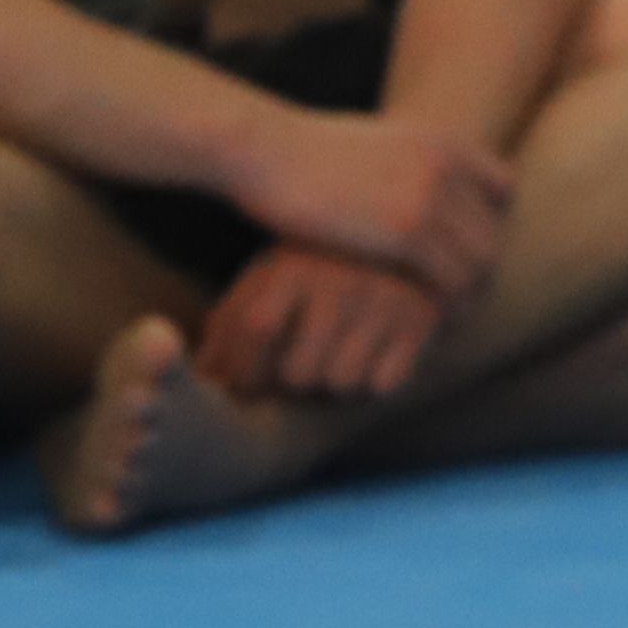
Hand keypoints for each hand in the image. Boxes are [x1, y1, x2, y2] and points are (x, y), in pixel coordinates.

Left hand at [196, 241, 451, 403]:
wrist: (406, 241)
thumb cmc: (319, 272)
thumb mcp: (268, 282)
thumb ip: (230, 324)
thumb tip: (205, 377)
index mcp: (292, 263)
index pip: (255, 328)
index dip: (244, 369)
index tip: (245, 384)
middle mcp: (338, 277)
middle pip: (297, 372)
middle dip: (289, 386)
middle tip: (295, 373)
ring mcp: (383, 297)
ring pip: (341, 382)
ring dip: (332, 385)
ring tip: (335, 358)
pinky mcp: (422, 318)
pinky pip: (384, 383)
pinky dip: (375, 380)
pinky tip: (375, 354)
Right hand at [231, 106, 517, 302]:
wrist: (262, 147)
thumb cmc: (300, 151)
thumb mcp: (372, 141)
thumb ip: (405, 163)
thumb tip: (410, 181)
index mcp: (443, 139)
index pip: (503, 189)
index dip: (487, 224)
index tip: (460, 252)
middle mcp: (448, 164)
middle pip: (493, 231)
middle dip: (478, 269)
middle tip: (455, 300)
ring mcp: (430, 196)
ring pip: (480, 262)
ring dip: (465, 295)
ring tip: (443, 318)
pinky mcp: (406, 230)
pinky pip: (451, 281)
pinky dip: (445, 307)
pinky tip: (424, 322)